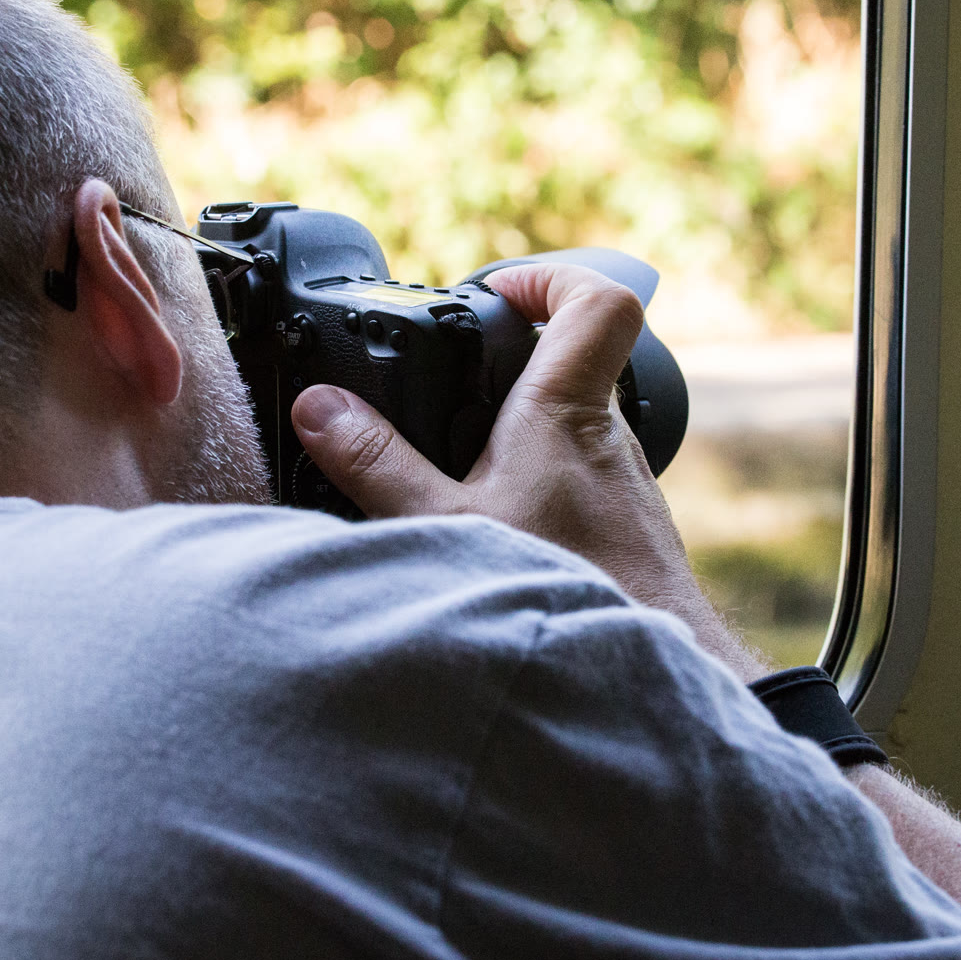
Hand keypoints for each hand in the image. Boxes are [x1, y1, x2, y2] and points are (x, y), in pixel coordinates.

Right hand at [290, 263, 763, 679]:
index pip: (600, 301)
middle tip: (451, 373)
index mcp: (569, 411)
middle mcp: (606, 436)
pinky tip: (490, 521)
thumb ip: (377, 465)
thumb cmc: (566, 594)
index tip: (496, 292)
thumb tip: (320, 408)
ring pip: (574, 422)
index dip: (550, 278)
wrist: (640, 681)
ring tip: (454, 454)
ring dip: (519, 423)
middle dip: (510, 354)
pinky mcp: (621, 528)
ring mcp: (620, 482)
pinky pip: (576, 476)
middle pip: (574, 357)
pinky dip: (532, 478)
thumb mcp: (447, 527)